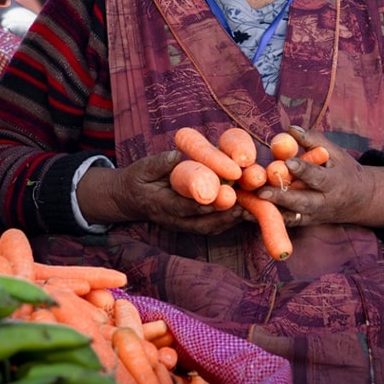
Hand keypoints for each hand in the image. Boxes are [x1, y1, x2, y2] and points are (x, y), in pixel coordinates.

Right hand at [77, 151, 243, 234]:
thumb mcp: (144, 167)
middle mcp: (174, 219)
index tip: (224, 192)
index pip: (183, 205)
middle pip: (203, 220)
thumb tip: (179, 156)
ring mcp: (183, 225)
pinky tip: (246, 208)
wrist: (130, 199)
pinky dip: (230, 219)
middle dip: (227, 211)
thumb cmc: (138, 179)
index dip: (205, 200)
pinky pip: (213, 227)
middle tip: (247, 198)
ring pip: (211, 226)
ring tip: (253, 204)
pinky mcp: (191, 225)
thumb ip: (161, 163)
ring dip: (233, 217)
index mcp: (160, 204)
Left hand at [252, 126, 383, 230]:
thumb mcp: (335, 153)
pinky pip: (283, 223)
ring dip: (267, 212)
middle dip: (281, 197)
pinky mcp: (303, 223)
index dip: (304, 170)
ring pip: (290, 217)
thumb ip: (313, 140)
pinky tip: (244, 213)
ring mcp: (313, 216)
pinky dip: (264, 220)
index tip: (287, 162)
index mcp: (334, 182)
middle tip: (261, 190)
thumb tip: (290, 129)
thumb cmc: (344, 170)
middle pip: (302, 201)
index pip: (318, 177)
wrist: (359, 201)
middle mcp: (323, 202)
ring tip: (244, 205)